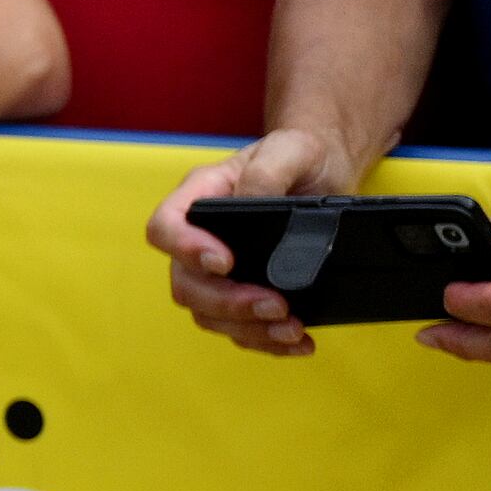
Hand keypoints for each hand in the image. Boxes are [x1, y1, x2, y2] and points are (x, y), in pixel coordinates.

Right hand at [144, 125, 358, 352]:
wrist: (325, 174)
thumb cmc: (301, 154)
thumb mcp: (291, 148)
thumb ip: (267, 172)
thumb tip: (252, 203)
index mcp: (200, 197)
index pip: (165, 228)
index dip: (185, 250)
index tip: (224, 263)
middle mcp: (199, 238)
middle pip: (186, 283)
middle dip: (228, 302)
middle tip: (275, 306)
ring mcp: (218, 271)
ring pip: (208, 314)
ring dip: (248, 329)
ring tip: (292, 330)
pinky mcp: (243, 292)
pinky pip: (239, 328)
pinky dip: (267, 342)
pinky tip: (298, 342)